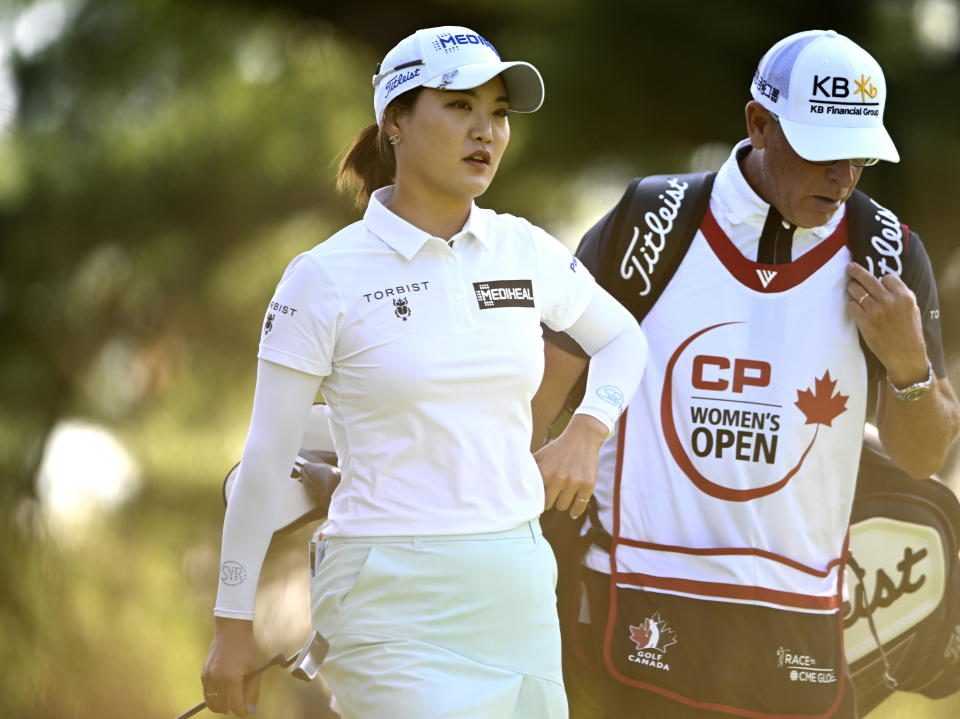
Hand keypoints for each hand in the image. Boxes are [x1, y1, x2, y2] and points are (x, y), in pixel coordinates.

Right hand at [200, 618, 259, 715]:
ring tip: (232, 697)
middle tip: (241, 699)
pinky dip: (215, 698)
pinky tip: (224, 691)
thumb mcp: (255, 668)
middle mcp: (217, 679)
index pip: (235, 705)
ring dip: (222, 705)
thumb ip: (252, 691)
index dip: (242, 711)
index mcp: (232, 677)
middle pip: (223, 706)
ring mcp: (208, 677)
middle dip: (233, 707)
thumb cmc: (247, 648)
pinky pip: (207, 694)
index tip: (247, 709)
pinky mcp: (203, 675)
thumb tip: (250, 711)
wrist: (231, 630)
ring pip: (212, 703)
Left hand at [534, 413, 606, 518]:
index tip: (533, 501)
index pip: (534, 497)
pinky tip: (572, 513)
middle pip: (548, 504)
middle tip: (549, 497)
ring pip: (562, 506)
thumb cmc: (558, 448)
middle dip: (548, 501)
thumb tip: (513, 481)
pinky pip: (580, 506)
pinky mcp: (588, 485)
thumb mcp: (541, 455)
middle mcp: (558, 479)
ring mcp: (574, 483)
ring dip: (561, 503)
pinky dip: (575, 511)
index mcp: (544, 472)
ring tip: (561, 496)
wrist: (582, 437)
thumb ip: (530, 469)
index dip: (534, 499)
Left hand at [845, 263, 928, 385]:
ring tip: (851, 287)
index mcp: (904, 296)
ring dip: (852, 288)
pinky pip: (851, 306)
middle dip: (856, 271)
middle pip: (868, 278)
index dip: (882, 280)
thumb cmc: (909, 332)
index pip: (888, 277)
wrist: (905, 354)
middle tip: (849, 267)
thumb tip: (884, 282)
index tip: (880, 283)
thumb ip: (900, 295)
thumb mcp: (912, 309)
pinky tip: (855, 308)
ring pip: (856, 290)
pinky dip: (851, 305)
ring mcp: (875, 310)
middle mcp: (889, 300)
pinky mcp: (864, 321)